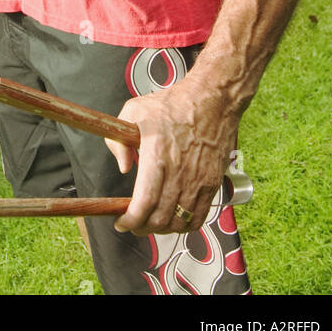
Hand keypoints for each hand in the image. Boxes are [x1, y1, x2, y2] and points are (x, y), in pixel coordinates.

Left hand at [104, 77, 238, 236]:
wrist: (212, 100)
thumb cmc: (172, 104)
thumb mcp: (134, 111)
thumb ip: (118, 140)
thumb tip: (123, 167)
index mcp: (157, 156)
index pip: (144, 203)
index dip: (130, 219)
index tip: (121, 222)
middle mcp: (179, 173)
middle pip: (160, 218)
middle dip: (142, 227)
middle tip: (133, 223)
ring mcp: (198, 180)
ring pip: (179, 222)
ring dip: (162, 229)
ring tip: (152, 222)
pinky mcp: (212, 183)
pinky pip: (199, 217)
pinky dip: (184, 226)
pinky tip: (174, 219)